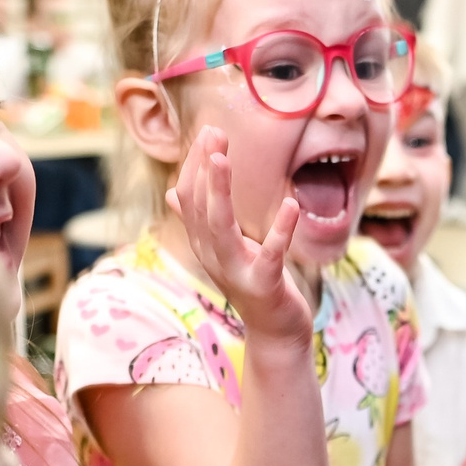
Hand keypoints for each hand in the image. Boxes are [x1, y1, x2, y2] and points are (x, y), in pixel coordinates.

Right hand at [166, 124, 312, 343]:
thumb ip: (201, 222)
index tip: (209, 134)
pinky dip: (281, 230)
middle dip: (204, 169)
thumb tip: (173, 194)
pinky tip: (292, 205)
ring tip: (223, 158)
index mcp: (204, 244)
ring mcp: (236, 273)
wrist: (276, 333)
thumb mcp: (226, 250)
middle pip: (199, 208)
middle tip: (213, 132)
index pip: (188, 199)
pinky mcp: (265, 286)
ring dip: (220, 192)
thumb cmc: (255, 284)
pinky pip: (271, 255)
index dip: (195, 166)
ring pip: (220, 228)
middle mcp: (213, 257)